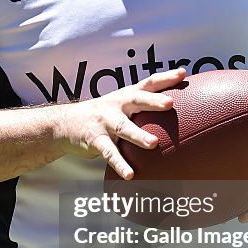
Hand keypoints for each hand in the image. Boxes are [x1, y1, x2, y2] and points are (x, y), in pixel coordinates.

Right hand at [55, 68, 186, 179]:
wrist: (66, 123)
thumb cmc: (104, 114)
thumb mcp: (121, 105)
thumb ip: (144, 108)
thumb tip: (179, 115)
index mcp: (126, 96)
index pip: (148, 83)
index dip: (165, 78)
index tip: (182, 74)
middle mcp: (116, 106)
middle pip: (136, 100)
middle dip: (153, 101)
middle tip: (170, 103)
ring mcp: (105, 122)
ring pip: (123, 128)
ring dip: (138, 135)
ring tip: (154, 144)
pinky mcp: (95, 140)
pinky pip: (109, 153)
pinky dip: (120, 164)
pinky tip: (130, 174)